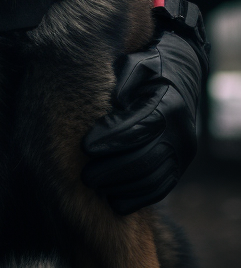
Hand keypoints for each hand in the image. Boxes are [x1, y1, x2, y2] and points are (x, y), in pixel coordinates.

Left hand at [82, 26, 205, 214]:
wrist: (181, 77)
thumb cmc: (148, 69)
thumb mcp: (134, 66)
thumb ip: (122, 80)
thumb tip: (112, 101)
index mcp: (167, 105)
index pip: (137, 127)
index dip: (110, 140)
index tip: (85, 147)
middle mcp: (179, 133)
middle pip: (145, 159)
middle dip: (112, 170)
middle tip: (85, 176)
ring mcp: (182, 153)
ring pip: (153, 179)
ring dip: (122, 188)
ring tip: (96, 188)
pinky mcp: (180, 166)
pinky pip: (161, 189)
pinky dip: (138, 198)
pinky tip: (115, 201)